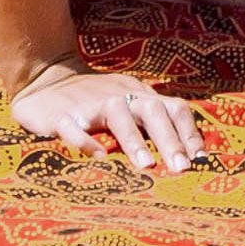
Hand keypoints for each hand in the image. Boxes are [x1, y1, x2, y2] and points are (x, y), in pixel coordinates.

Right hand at [7, 61, 203, 175]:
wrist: (44, 77)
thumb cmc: (96, 99)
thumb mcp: (129, 102)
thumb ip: (153, 121)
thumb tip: (190, 154)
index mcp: (139, 95)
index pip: (173, 108)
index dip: (189, 132)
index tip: (200, 159)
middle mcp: (120, 96)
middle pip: (151, 111)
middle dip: (169, 139)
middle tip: (181, 168)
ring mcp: (91, 103)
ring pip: (118, 115)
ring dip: (134, 140)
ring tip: (146, 166)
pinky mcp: (61, 115)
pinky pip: (74, 126)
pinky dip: (86, 141)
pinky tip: (98, 158)